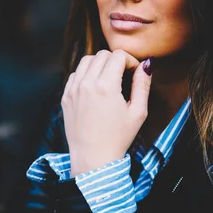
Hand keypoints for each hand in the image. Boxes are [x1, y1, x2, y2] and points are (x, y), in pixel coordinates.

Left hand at [61, 50, 152, 175]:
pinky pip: (75, 74)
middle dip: (115, 60)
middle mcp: (86, 84)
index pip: (118, 55)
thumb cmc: (118, 138)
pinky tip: (94, 88)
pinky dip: (85, 74)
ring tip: (108, 79)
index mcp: (105, 86)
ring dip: (99, 64)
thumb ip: (143, 85)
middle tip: (123, 76)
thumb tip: (146, 65)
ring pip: (86, 61)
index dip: (130, 60)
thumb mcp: (138, 112)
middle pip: (102, 55)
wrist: (93, 157)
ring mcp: (73, 90)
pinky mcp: (65, 97)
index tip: (134, 73)